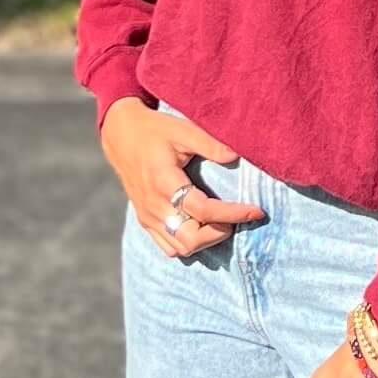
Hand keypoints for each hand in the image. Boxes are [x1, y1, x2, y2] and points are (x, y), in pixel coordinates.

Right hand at [101, 97, 265, 257]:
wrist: (121, 135)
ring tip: (225, 221)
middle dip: (220, 233)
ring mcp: (148, 216)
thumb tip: (238, 155)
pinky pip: (168, 246)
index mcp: (164, 182)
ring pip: (180, 248)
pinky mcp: (145, 221)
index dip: (233, 213)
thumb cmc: (156, 130)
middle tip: (238, 216)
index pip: (203, 210)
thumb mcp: (183, 129)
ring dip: (206, 240)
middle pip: (190, 240)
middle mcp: (154, 205)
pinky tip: (204, 227)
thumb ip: (210, 143)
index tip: (256, 210)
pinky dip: (189, 243)